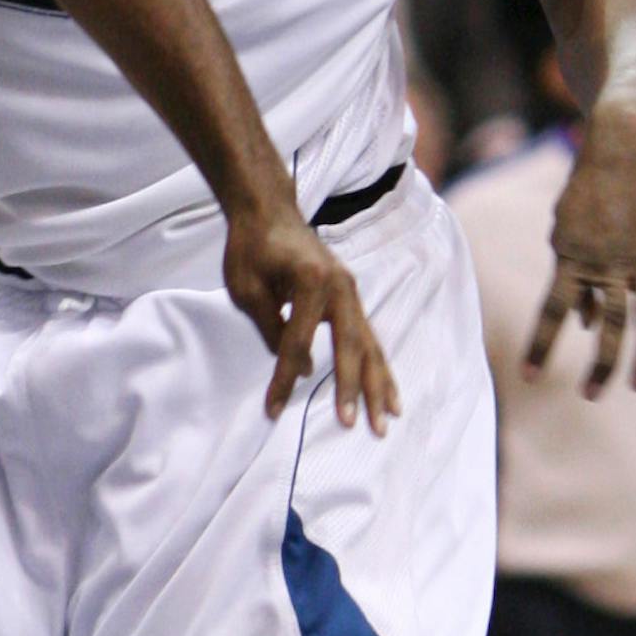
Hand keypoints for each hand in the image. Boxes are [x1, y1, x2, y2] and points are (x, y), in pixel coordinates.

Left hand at [224, 198, 399, 433]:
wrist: (268, 210)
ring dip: (377, 385)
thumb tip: (303, 367)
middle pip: (349, 345)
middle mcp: (339, 286)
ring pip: (369, 345)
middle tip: (350, 425)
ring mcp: (350, 291)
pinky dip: (379, 367)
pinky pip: (369, 337)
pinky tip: (389, 395)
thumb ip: (273, 327)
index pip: (298, 343)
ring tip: (384, 421)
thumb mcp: (247, 287)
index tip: (273, 408)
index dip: (285, 379)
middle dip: (351, 388)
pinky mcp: (351, 297)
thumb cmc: (251, 247)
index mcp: (310, 281)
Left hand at [526, 100, 635, 395]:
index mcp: (573, 257)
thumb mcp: (566, 227)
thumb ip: (572, 273)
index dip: (540, 344)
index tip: (528, 377)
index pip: (551, 310)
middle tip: (591, 396)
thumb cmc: (590, 190)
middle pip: (605, 324)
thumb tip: (580, 321)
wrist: (627, 146)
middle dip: (599, 364)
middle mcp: (609, 264)